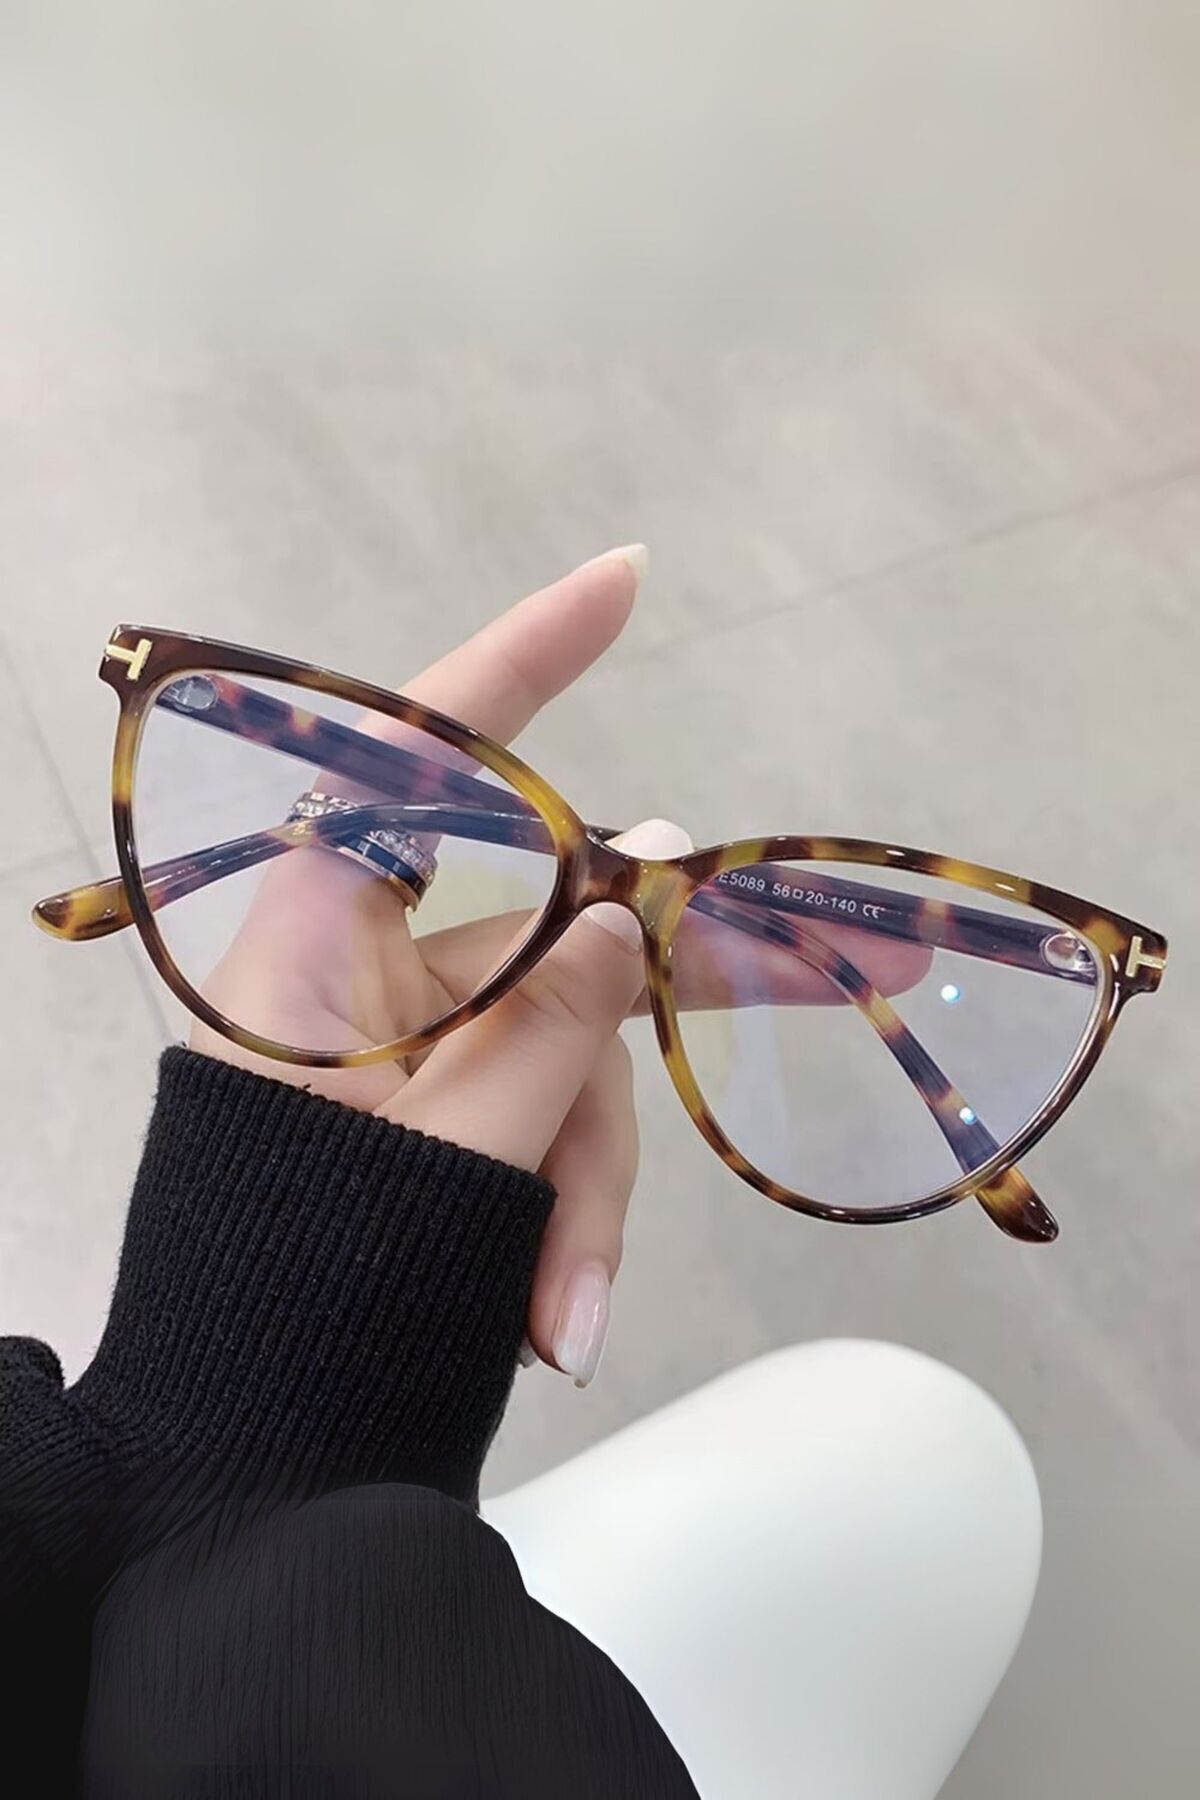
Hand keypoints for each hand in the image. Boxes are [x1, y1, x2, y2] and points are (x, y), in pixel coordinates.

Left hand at [193, 546, 668, 1385]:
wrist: (239, 1456)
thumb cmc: (306, 1282)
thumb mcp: (463, 1142)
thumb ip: (564, 1005)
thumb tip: (644, 871)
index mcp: (320, 937)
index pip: (424, 758)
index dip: (524, 661)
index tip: (626, 579)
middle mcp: (360, 969)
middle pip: (544, 955)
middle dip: (619, 1065)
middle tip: (775, 1050)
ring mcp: (399, 1042)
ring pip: (555, 1059)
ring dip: (581, 1188)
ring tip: (563, 1319)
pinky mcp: (428, 1108)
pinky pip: (529, 1119)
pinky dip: (551, 1208)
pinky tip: (548, 1314)